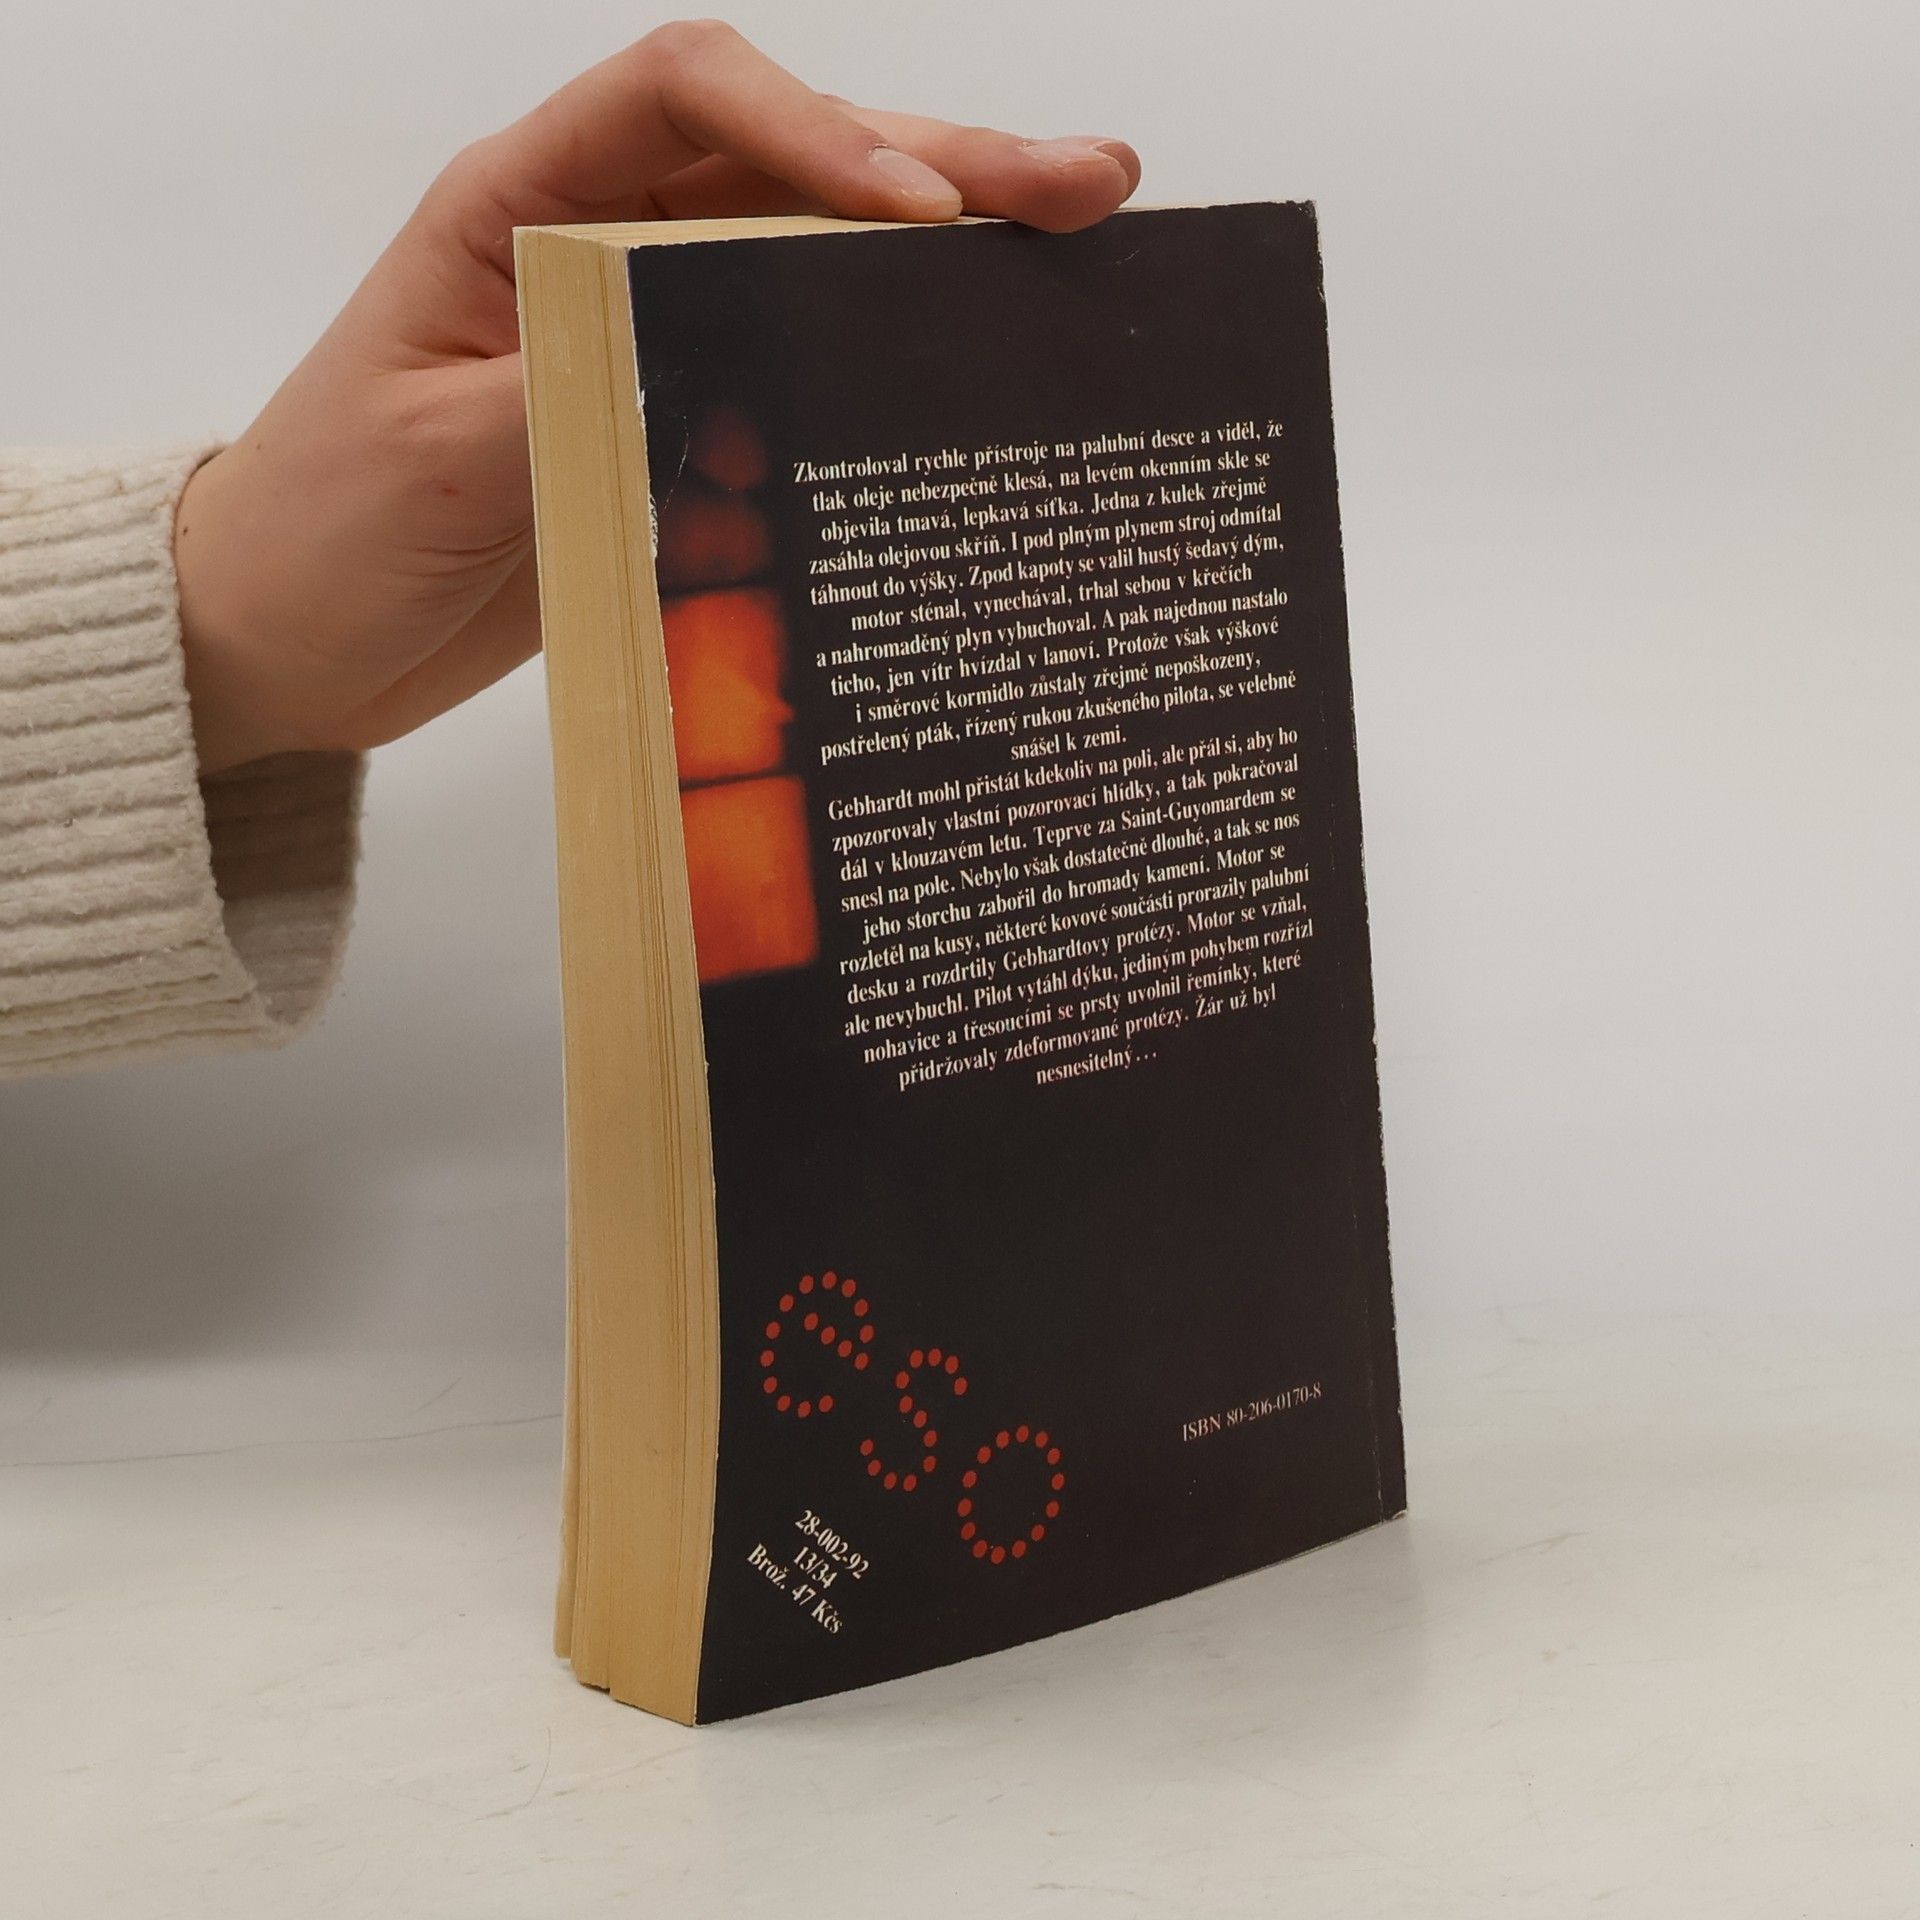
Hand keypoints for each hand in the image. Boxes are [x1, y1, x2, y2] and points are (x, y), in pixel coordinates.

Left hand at [172, 20, 1140, 772]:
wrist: (279, 636)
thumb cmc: (317, 531)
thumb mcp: (434, 461)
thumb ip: (576, 388)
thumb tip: (719, 350)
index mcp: (514, 209)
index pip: (682, 98)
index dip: (815, 130)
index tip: (921, 210)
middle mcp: (592, 247)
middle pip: (787, 162)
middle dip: (942, 165)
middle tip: (1086, 190)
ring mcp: (641, 336)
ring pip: (812, 257)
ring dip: (943, 254)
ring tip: (1079, 247)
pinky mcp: (668, 425)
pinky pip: (794, 369)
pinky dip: (886, 362)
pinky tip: (977, 369)